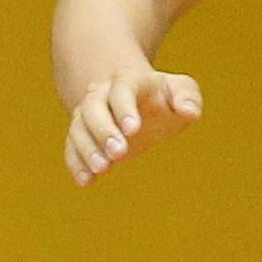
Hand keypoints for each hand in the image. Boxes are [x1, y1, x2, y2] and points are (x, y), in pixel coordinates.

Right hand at [64, 69, 202, 184]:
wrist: (140, 104)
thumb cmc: (165, 99)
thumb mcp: (182, 92)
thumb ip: (188, 98)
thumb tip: (190, 111)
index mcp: (129, 79)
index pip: (122, 88)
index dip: (124, 108)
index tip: (132, 130)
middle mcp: (102, 93)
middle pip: (92, 106)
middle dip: (103, 130)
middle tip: (119, 154)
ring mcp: (87, 114)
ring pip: (78, 127)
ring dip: (87, 149)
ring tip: (103, 169)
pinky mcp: (80, 134)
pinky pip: (71, 146)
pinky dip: (76, 164)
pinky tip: (87, 181)